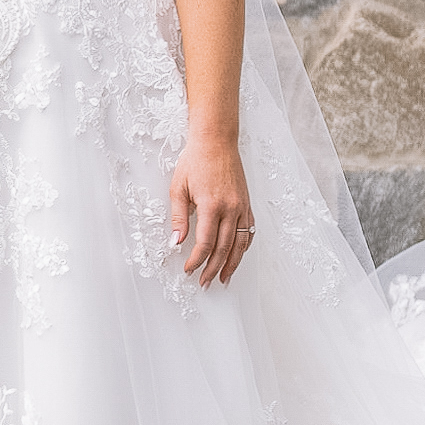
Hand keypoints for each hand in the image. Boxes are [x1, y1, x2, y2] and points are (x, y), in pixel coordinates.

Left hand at [172, 138, 254, 287]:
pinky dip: (243, 248)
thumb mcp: (178, 188)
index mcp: (212, 206)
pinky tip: (237, 257)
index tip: (188, 270)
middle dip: (213, 269)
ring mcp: (242, 208)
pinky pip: (249, 233)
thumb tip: (176, 242)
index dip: (196, 260)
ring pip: (240, 244)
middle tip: (204, 282)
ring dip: (231, 264)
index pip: (205, 243)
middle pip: (223, 248)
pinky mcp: (247, 205)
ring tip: (223, 279)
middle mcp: (231, 209)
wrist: (216, 142)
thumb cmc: (195, 162)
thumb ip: (179, 217)